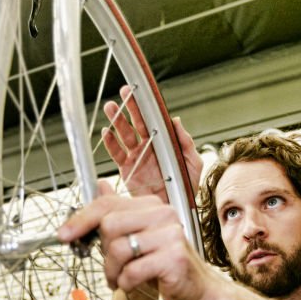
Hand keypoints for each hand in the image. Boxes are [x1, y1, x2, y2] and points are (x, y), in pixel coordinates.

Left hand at [58, 181, 221, 299]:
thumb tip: (98, 186)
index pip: (108, 204)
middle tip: (111, 268)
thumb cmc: (166, 266)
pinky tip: (134, 284)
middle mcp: (163, 215)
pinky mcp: (173, 257)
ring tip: (121, 279)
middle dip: (103, 253)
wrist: (198, 290)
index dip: (81, 219)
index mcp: (152, 206)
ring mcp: (170, 235)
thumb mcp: (139, 237)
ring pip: (118, 249)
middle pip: (109, 226)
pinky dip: (126, 283)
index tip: (64, 234)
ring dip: (113, 272)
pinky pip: (132, 271)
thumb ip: (120, 214)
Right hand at [102, 86, 203, 201]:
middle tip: (124, 92)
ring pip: (124, 135)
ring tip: (110, 108)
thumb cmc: (187, 187)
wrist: (175, 207)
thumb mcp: (193, 162)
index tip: (139, 92)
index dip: (145, 106)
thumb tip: (177, 121)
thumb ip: (186, 142)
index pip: (153, 120)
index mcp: (163, 143)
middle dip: (129, 107)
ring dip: (117, 121)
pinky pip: (117, 154)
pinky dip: (111, 143)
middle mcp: (148, 147)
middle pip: (136, 123)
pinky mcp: (127, 170)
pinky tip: (107, 132)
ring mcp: (136, 158)